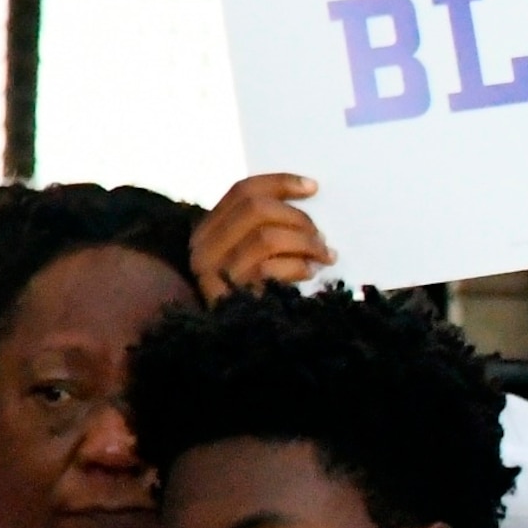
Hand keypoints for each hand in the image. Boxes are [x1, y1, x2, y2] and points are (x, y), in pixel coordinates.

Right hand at [192, 175, 332, 298]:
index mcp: (207, 231)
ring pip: (267, 237)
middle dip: (298, 218)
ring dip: (306, 243)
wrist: (245, 344)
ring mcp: (215, 274)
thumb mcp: (255, 254)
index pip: (242, 191)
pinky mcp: (231, 297)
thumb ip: (267, 228)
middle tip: (322, 236)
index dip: (279, 183)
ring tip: (324, 256)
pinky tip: (311, 273)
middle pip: (255, 209)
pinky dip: (299, 267)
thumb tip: (307, 198)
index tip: (313, 187)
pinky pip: (271, 268)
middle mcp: (203, 250)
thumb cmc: (258, 291)